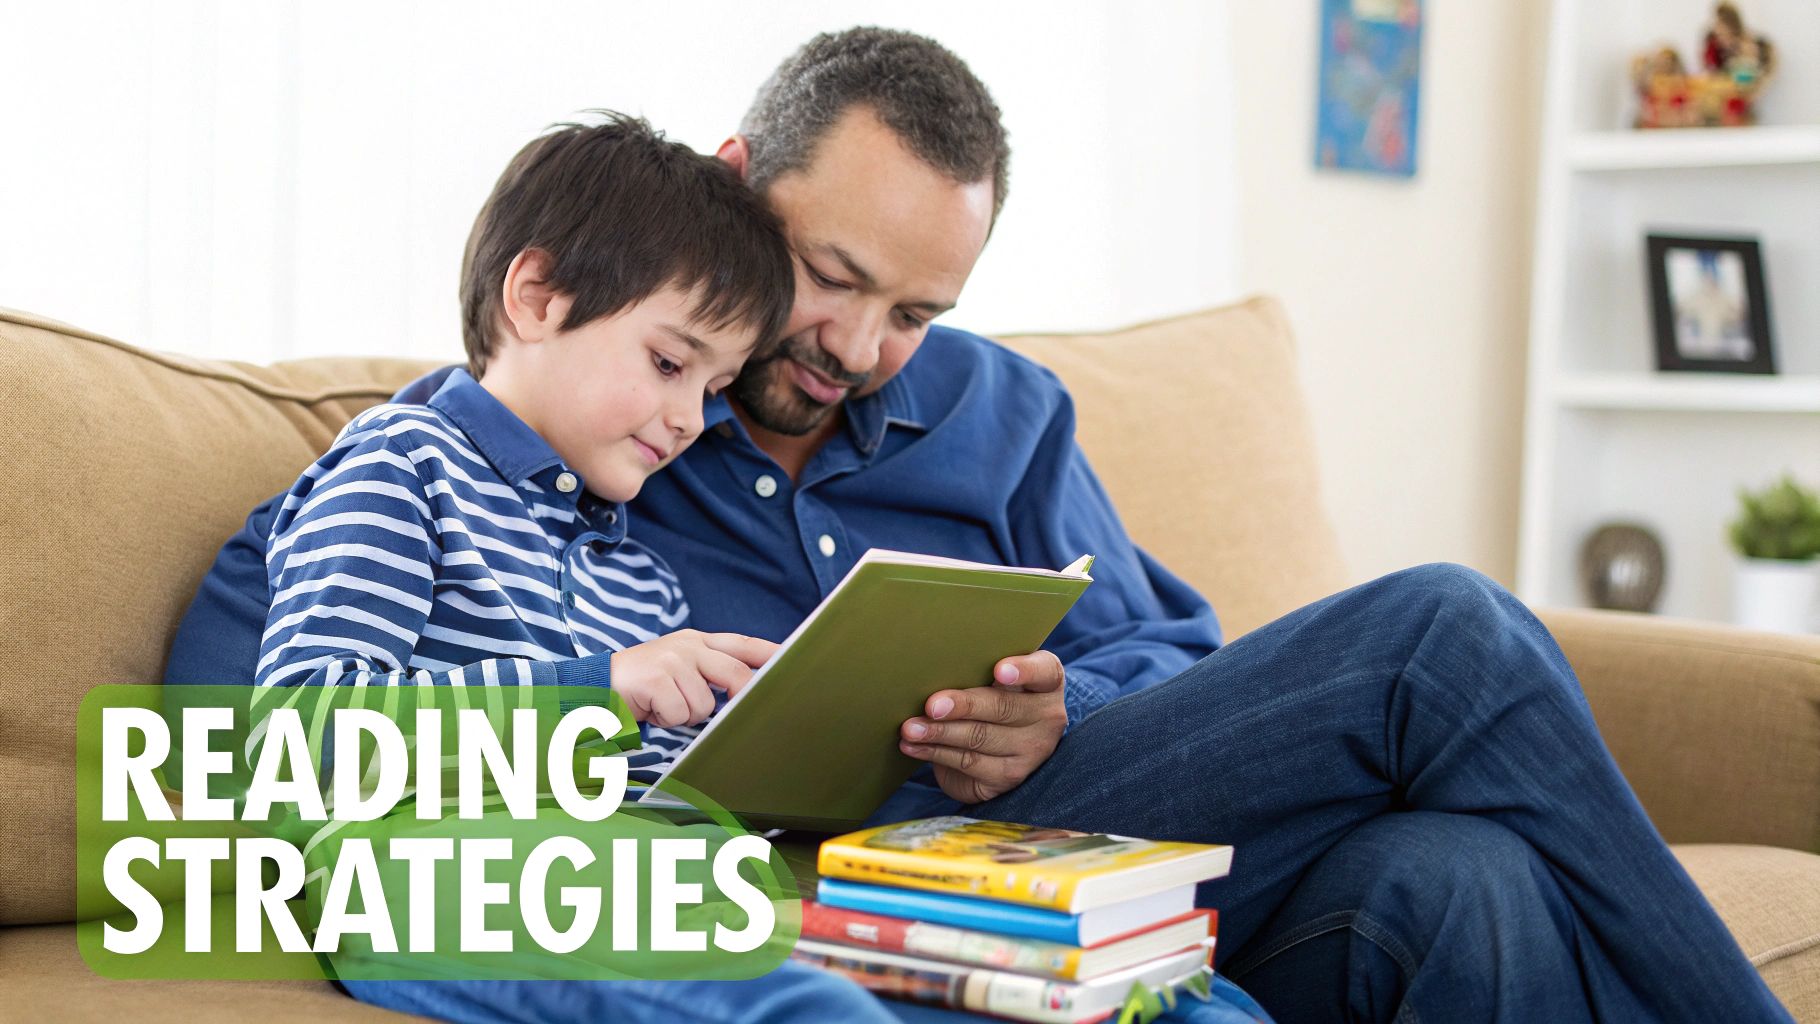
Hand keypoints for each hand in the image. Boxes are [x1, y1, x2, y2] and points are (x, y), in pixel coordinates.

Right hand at [611, 630, 776, 726]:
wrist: (597, 687)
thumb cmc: (645, 687)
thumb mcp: (680, 672)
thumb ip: (712, 674)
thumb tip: (748, 690)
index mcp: (697, 641)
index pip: (743, 644)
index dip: (771, 651)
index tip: (795, 657)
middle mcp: (688, 645)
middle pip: (736, 674)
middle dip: (739, 699)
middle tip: (732, 714)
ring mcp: (672, 658)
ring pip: (705, 703)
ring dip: (685, 715)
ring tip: (665, 706)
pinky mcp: (656, 676)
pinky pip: (680, 712)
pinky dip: (667, 720)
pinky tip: (652, 709)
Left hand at [899, 650, 1066, 803]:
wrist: (1003, 746)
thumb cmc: (993, 696)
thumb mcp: (994, 678)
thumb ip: (978, 668)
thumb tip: (930, 666)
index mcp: (1047, 681)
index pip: (1044, 671)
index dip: (1022, 670)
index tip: (998, 671)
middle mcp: (1047, 716)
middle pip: (1002, 707)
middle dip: (963, 706)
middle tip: (931, 705)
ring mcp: (1031, 749)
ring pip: (980, 737)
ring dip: (939, 732)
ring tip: (910, 728)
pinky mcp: (1009, 776)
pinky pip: (968, 763)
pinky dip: (936, 752)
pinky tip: (913, 746)